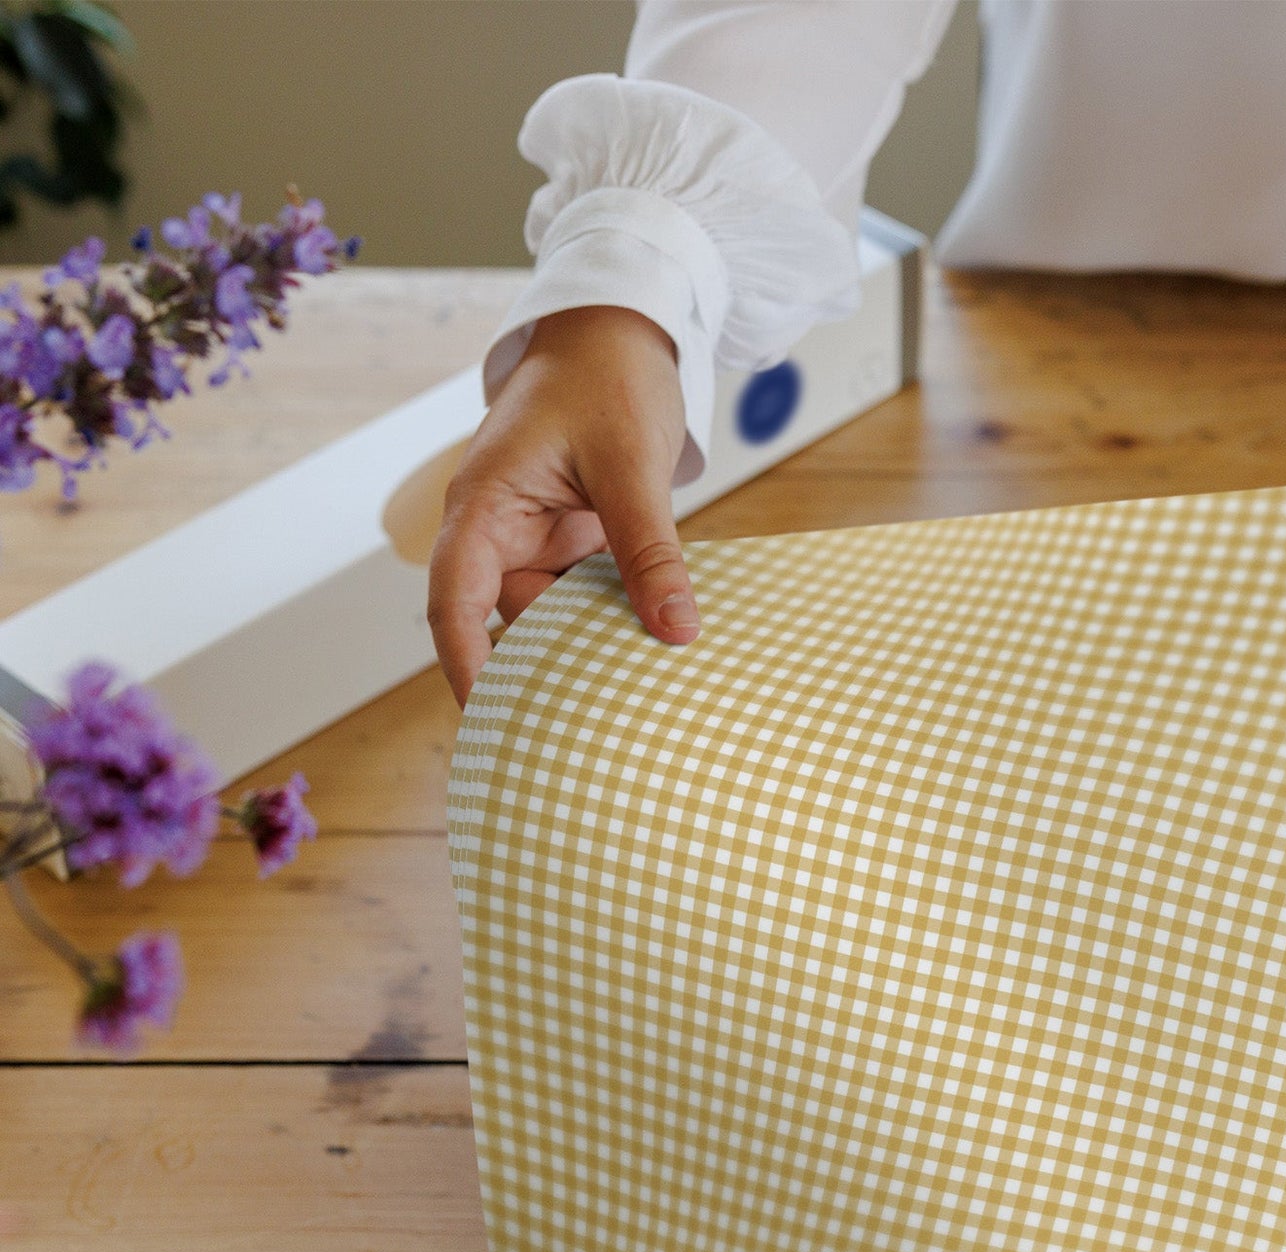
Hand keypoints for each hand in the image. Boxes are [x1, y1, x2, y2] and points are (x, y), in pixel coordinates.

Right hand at [427, 306, 699, 706]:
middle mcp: (499, 534)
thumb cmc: (607, 375)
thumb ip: (650, 550)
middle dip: (549, 673)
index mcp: (483, 508)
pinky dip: (620, 622)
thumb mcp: (631, 464)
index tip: (488, 721)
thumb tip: (676, 630)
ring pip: (559, 619)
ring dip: (595, 649)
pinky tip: (657, 652)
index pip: (453, 602)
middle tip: (596, 732)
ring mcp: (538, 542)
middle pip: (512, 625)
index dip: (467, 665)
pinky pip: (591, 598)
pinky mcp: (575, 544)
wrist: (624, 329)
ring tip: (639, 700)